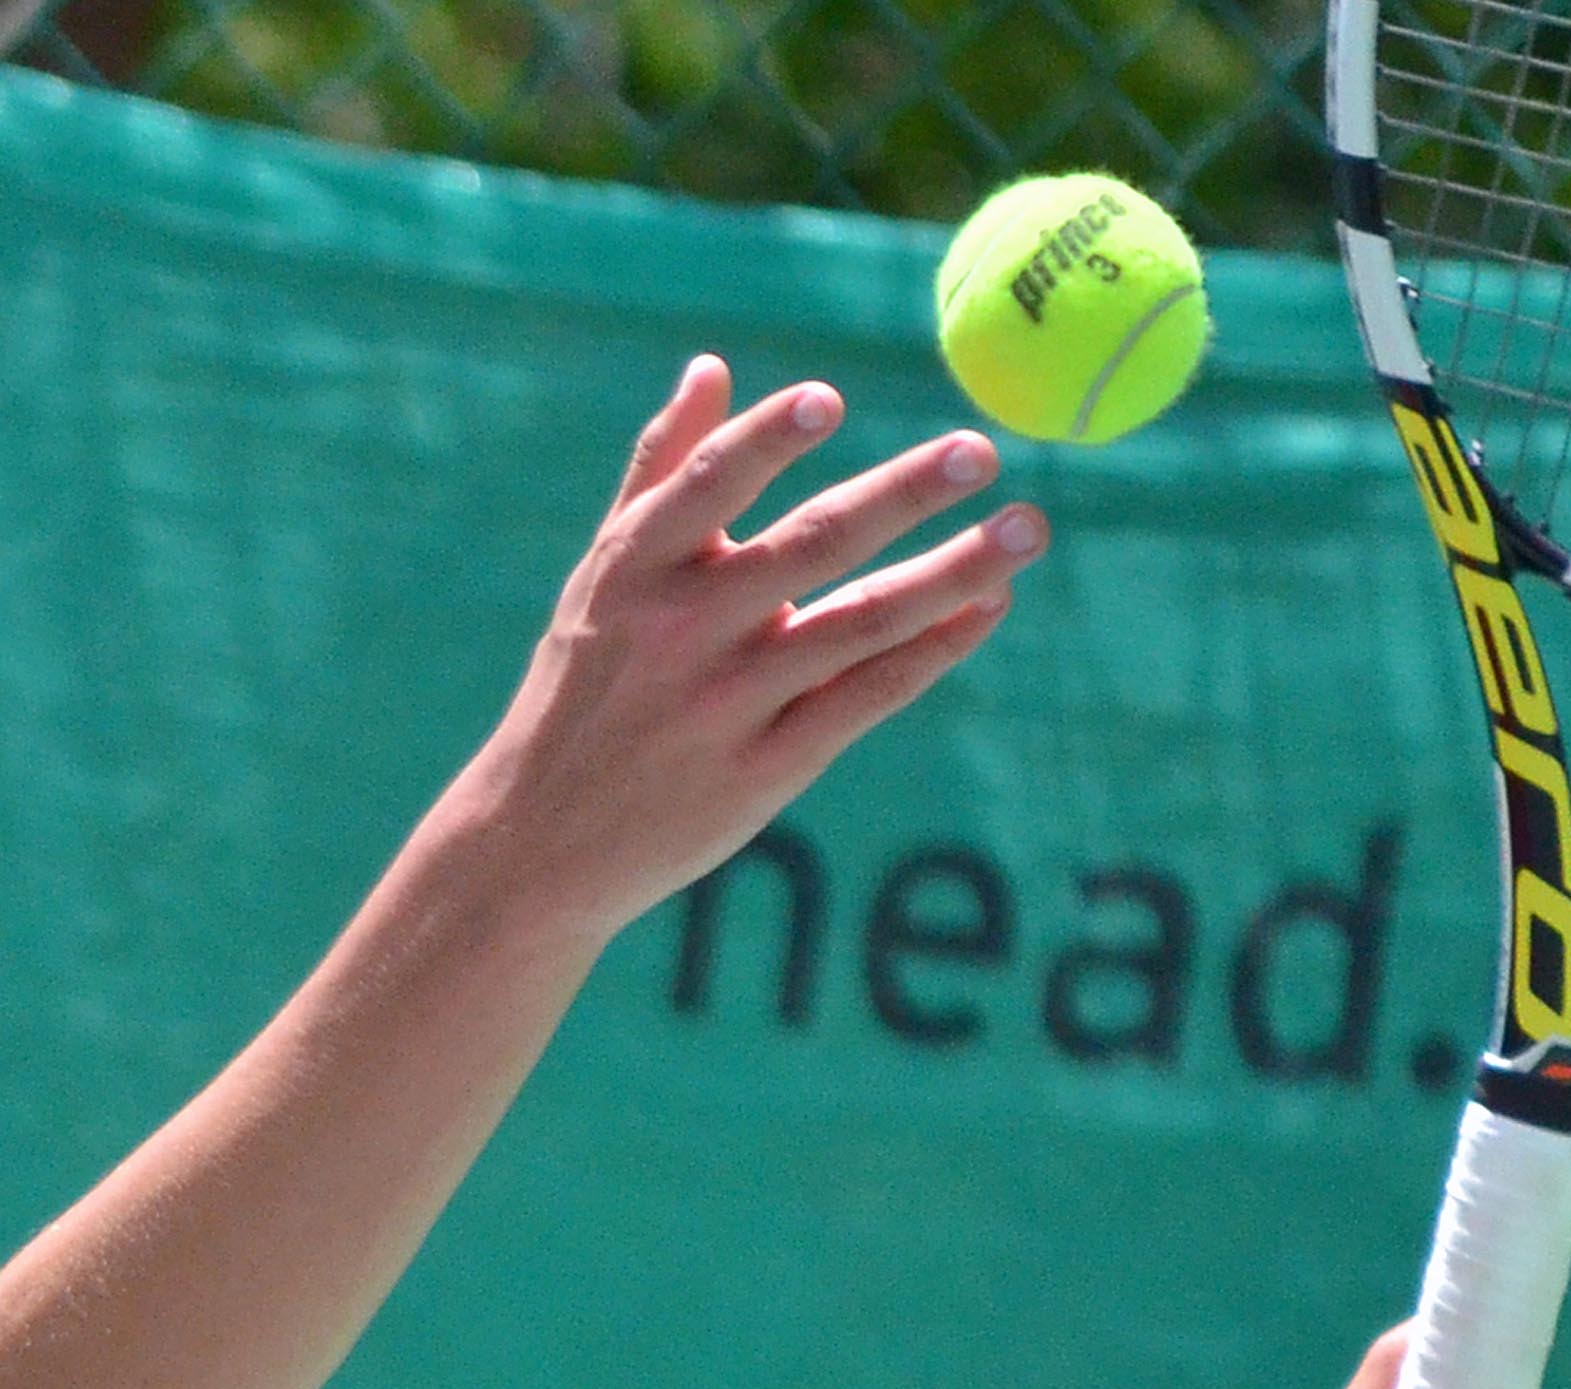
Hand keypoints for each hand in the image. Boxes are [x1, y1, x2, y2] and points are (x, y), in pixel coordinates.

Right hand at [433, 356, 1046, 941]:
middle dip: (904, 495)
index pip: (709, 484)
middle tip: (981, 452)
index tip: (829, 397)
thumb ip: (661, 470)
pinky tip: (986, 609)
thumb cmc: (583, 689)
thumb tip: (712, 366)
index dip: (766, 438)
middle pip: (811, 546)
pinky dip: (932, 650)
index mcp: (636, 568)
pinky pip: (867, 697)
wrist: (542, 840)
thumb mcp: (602, 576)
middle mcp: (684, 629)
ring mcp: (729, 702)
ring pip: (860, 623)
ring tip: (1028, 530)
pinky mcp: (767, 768)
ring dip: (952, 574)